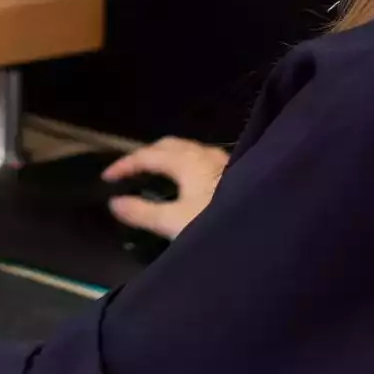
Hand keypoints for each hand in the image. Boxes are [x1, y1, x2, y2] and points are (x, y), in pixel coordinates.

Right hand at [103, 137, 228, 238]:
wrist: (267, 229)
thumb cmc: (216, 222)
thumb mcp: (174, 223)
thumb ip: (143, 212)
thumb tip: (114, 202)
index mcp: (188, 162)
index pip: (148, 155)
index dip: (125, 164)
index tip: (107, 178)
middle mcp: (206, 155)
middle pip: (170, 145)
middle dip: (148, 154)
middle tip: (132, 169)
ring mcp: (224, 162)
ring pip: (189, 151)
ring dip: (169, 158)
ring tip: (158, 175)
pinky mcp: (236, 173)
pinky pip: (204, 160)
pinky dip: (187, 165)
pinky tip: (190, 183)